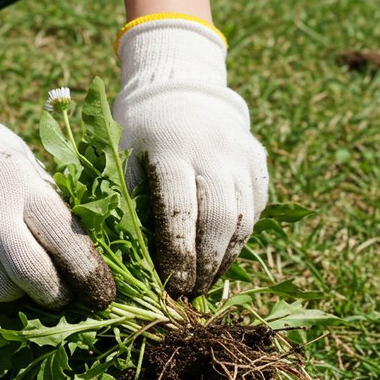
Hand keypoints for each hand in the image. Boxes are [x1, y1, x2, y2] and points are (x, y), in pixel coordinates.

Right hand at [0, 53, 114, 309]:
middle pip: (32, 276)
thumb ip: (51, 206)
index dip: (88, 273)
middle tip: (59, 295)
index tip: (102, 294)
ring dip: (14, 292)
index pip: (65, 241)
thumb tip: (87, 254)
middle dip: (53, 294)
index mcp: (23, 188)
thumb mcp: (26, 166)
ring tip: (15, 273)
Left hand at [113, 16, 268, 296]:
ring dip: (226, 257)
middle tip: (190, 293)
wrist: (180, 86)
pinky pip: (256, 209)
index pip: (179, 212)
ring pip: (243, 219)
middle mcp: (214, 150)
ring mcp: (241, 155)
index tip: (170, 285)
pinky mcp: (258, 160)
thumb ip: (126, 202)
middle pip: (219, 220)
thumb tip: (128, 261)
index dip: (177, 255)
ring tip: (207, 283)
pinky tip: (222, 257)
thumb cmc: (138, 130)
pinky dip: (240, 238)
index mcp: (173, 149)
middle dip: (206, 264)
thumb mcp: (120, 155)